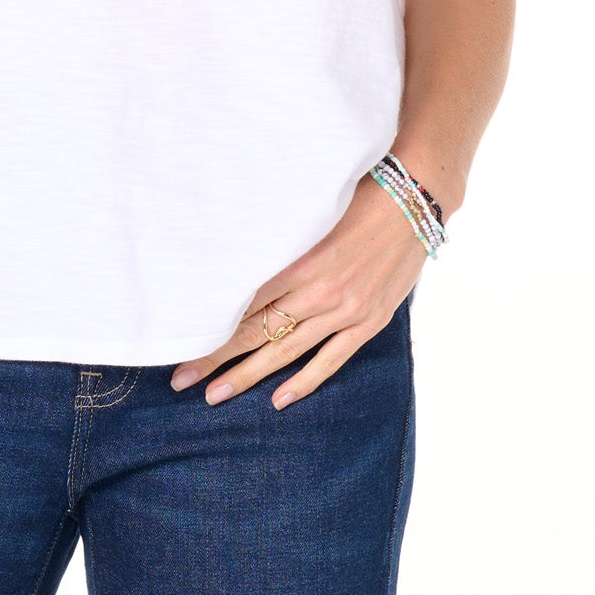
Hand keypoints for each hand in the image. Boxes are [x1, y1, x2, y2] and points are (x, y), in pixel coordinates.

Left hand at [168, 170, 429, 410]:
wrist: (415, 200)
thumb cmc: (358, 194)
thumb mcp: (310, 212)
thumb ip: (278, 240)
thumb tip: (233, 258)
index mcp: (300, 260)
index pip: (243, 303)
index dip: (209, 326)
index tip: (179, 341)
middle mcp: (320, 290)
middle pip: (257, 331)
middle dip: (217, 358)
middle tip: (181, 380)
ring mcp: (346, 310)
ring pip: (288, 351)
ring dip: (249, 375)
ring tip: (216, 395)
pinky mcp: (369, 322)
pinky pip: (332, 359)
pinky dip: (305, 380)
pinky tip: (279, 399)